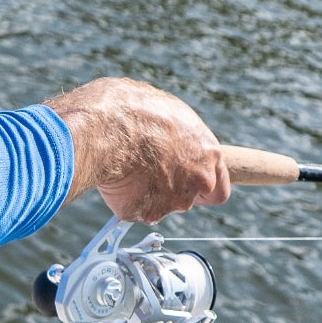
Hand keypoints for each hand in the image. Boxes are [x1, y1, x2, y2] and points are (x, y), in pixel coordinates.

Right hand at [46, 77, 229, 223]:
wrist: (102, 129)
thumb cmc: (129, 109)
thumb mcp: (162, 109)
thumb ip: (174, 133)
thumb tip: (165, 135)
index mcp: (207, 151)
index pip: (219, 184)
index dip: (202, 185)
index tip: (189, 182)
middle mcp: (198, 180)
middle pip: (191, 198)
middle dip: (172, 191)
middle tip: (148, 175)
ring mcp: (174, 201)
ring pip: (161, 205)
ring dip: (147, 194)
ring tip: (124, 168)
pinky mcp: (147, 213)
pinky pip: (135, 210)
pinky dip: (124, 199)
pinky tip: (113, 178)